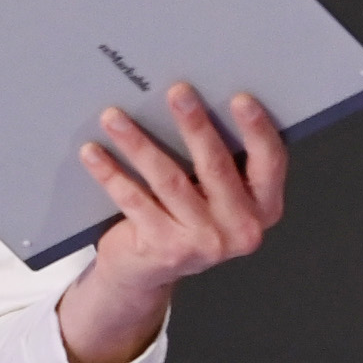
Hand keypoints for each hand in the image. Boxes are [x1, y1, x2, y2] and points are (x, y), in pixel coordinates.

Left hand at [56, 84, 286, 362]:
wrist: (147, 271)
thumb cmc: (188, 217)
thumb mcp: (218, 193)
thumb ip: (223, 158)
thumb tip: (196, 99)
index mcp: (263, 207)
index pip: (269, 163)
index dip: (257, 130)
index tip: (240, 98)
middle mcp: (240, 229)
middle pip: (216, 167)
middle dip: (195, 125)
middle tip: (177, 92)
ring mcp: (203, 243)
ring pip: (169, 180)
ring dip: (139, 143)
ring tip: (114, 117)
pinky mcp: (164, 248)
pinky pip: (133, 200)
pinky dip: (110, 172)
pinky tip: (93, 152)